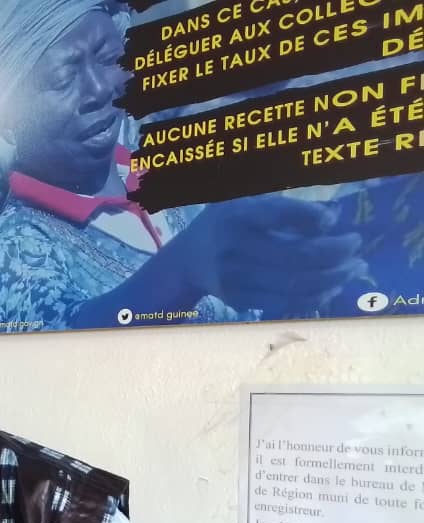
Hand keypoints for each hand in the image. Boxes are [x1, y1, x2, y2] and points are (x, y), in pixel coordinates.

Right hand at [160, 195, 365, 312]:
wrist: (187, 261)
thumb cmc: (226, 223)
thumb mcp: (246, 202)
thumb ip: (284, 207)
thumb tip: (333, 219)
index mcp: (235, 216)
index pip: (276, 213)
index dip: (308, 216)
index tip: (331, 219)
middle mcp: (233, 248)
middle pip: (297, 256)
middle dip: (336, 252)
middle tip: (355, 244)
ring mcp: (236, 278)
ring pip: (297, 284)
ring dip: (334, 277)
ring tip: (354, 267)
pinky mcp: (240, 299)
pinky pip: (288, 301)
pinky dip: (317, 295)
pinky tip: (332, 284)